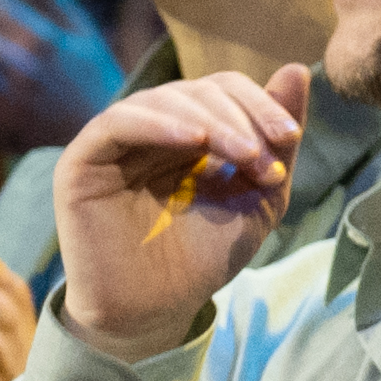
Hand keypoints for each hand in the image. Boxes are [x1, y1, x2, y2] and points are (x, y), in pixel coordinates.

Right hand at [47, 67, 310, 353]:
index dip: (259, 104)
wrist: (156, 312)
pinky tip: (193, 142)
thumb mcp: (258, 196)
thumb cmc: (203, 259)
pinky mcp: (82, 160)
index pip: (223, 90)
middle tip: (265, 160)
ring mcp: (114, 141)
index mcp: (187, 132)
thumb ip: (277, 139)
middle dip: (241, 118)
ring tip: (243, 156)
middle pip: (198, 91)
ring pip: (163, 101)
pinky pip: (118, 123)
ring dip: (211, 122)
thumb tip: (297, 68)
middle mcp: (149, 129)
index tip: (290, 140)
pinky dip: (159, 124)